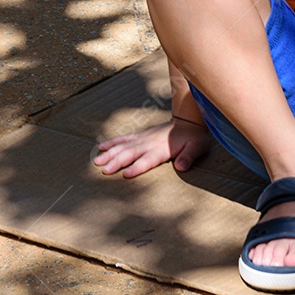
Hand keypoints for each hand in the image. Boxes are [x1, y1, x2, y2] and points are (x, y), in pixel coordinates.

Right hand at [93, 118, 211, 177]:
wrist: (188, 120)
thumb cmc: (193, 137)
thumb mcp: (197, 147)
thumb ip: (189, 156)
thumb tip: (181, 166)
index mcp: (161, 149)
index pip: (147, 160)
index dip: (137, 167)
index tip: (125, 174)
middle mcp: (149, 143)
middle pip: (130, 154)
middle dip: (117, 162)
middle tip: (104, 171)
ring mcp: (142, 138)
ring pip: (123, 146)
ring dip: (110, 154)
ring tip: (97, 162)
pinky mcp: (139, 136)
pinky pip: (123, 139)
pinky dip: (111, 143)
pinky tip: (100, 148)